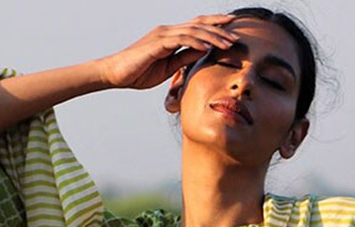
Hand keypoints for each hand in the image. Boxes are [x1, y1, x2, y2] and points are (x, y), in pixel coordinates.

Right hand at [99, 15, 239, 91]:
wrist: (116, 74)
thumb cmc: (140, 72)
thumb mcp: (168, 67)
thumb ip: (184, 58)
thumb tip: (202, 53)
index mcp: (171, 36)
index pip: (197, 27)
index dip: (215, 27)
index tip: (232, 31)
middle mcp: (168, 31)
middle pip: (199, 25)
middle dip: (220, 29)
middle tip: (237, 35)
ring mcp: (162, 35)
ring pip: (193, 30)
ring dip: (213, 36)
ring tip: (228, 43)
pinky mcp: (156, 43)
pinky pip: (180, 40)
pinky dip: (195, 42)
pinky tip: (208, 47)